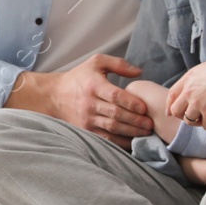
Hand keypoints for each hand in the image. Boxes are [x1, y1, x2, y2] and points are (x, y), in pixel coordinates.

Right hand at [7, 54, 153, 143]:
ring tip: (145, 133)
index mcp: (93, 85)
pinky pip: (105, 139)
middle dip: (135, 120)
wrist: (55, 95)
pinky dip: (120, 142)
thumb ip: (118, 64)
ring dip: (131, 132)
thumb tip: (139, 72)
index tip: (144, 108)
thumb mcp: (96, 62)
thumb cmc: (80, 77)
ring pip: (112, 128)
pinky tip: (133, 141)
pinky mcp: (86, 130)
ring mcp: (87, 119)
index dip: (131, 103)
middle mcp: (89, 103)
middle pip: (116, 114)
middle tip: (150, 124)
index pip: (115, 96)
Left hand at [168, 58, 205, 130]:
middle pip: (176, 110)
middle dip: (182, 116)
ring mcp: (198, 104)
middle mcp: (189, 92)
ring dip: (197, 122)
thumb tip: (199, 81)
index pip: (172, 94)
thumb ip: (199, 77)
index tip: (169, 112)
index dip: (170, 105)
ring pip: (189, 121)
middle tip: (193, 118)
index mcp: (188, 79)